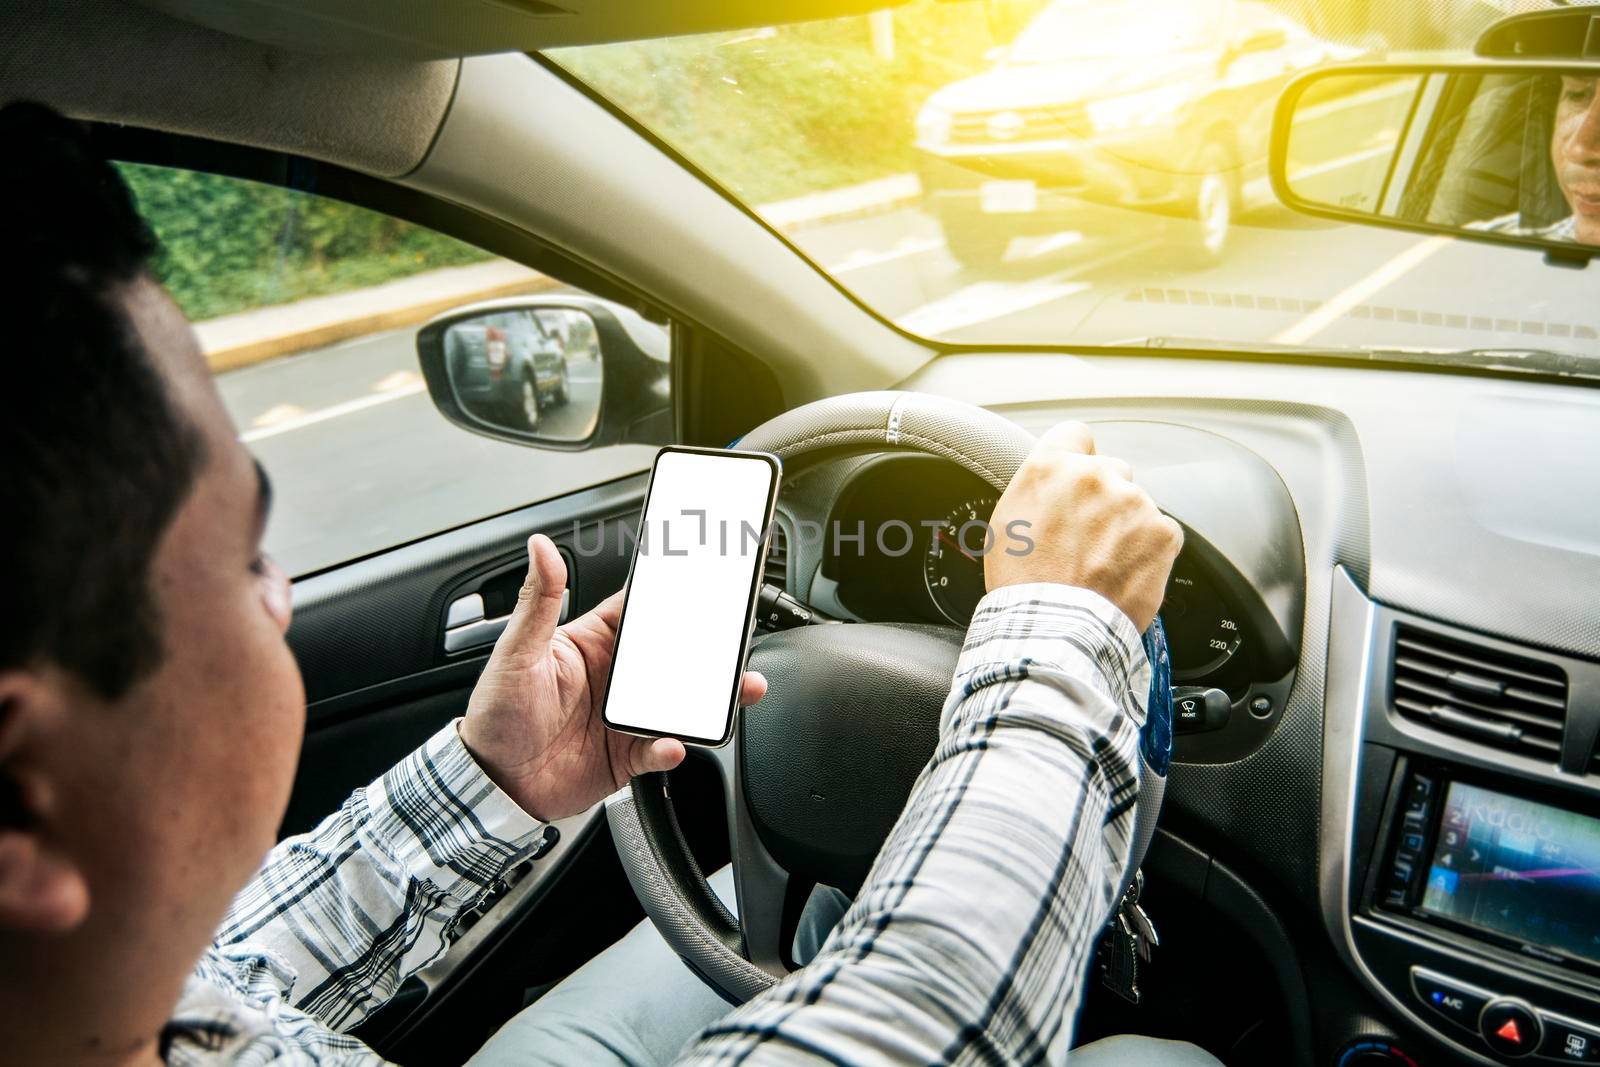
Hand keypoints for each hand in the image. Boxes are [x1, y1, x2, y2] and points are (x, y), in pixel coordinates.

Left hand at [460, 534, 767, 821]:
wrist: (491, 783)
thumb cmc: (496, 714)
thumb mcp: (516, 652)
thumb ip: (538, 601)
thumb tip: (540, 547)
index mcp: (594, 644)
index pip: (641, 611)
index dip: (673, 596)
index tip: (707, 580)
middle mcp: (616, 678)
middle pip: (675, 656)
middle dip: (710, 649)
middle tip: (737, 640)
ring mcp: (625, 716)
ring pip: (681, 702)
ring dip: (711, 697)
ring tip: (738, 689)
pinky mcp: (627, 755)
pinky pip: (660, 749)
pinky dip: (671, 748)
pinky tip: (672, 743)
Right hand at [986, 421, 1182, 630]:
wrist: (1055, 627)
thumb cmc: (1023, 583)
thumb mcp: (1006, 521)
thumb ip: (1037, 488)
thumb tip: (1052, 482)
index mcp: (1050, 466)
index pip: (1075, 434)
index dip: (1076, 457)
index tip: (1077, 479)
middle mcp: (1095, 475)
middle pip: (1111, 470)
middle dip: (1103, 498)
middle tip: (1086, 536)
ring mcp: (1133, 501)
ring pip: (1136, 504)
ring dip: (1125, 526)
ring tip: (1103, 564)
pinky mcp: (1162, 532)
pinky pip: (1160, 531)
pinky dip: (1148, 550)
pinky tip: (1124, 572)